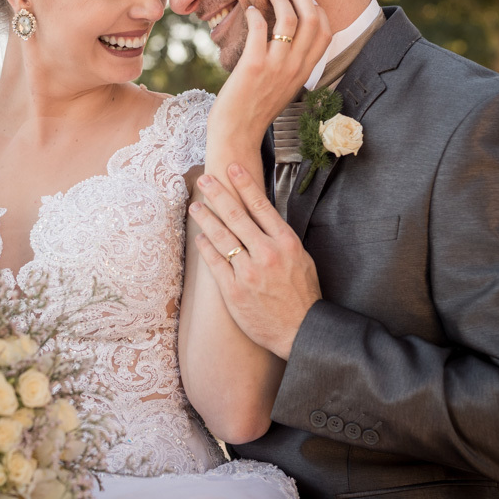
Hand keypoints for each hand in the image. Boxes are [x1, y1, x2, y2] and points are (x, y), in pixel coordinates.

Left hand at [189, 163, 321, 358]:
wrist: (301, 331)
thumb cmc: (303, 295)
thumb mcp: (302, 260)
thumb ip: (282, 239)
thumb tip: (264, 217)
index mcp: (286, 243)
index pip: (261, 206)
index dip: (244, 184)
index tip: (232, 168)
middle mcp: (266, 253)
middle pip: (236, 216)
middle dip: (218, 194)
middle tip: (205, 179)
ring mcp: (248, 272)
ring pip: (221, 237)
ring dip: (205, 218)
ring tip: (195, 205)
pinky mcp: (234, 291)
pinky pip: (215, 263)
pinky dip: (206, 247)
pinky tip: (200, 237)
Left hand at [209, 0, 331, 146]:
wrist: (237, 134)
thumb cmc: (256, 110)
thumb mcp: (284, 87)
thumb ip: (292, 66)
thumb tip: (289, 40)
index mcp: (305, 72)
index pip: (326, 33)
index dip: (319, 10)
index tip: (306, 0)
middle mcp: (295, 67)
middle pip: (312, 19)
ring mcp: (276, 66)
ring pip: (289, 19)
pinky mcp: (253, 64)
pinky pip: (260, 27)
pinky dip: (256, 13)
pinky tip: (250, 11)